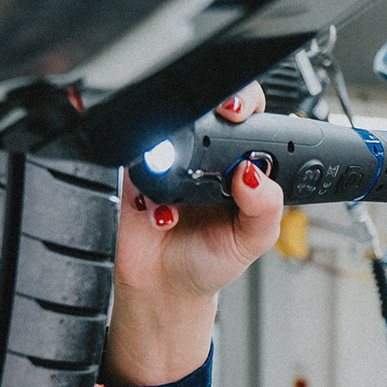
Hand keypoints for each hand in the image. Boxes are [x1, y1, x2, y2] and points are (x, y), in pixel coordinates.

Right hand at [106, 81, 286, 386]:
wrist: (160, 286)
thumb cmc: (208, 258)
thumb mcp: (249, 242)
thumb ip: (264, 210)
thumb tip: (256, 175)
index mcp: (235, 159)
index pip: (245, 112)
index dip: (243, 100)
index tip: (239, 110)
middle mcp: (198, 149)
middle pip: (201, 101)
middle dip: (206, 101)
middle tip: (214, 116)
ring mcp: (160, 153)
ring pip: (159, 116)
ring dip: (167, 140)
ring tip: (176, 169)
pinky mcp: (125, 167)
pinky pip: (122, 149)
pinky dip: (136, 173)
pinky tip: (152, 204)